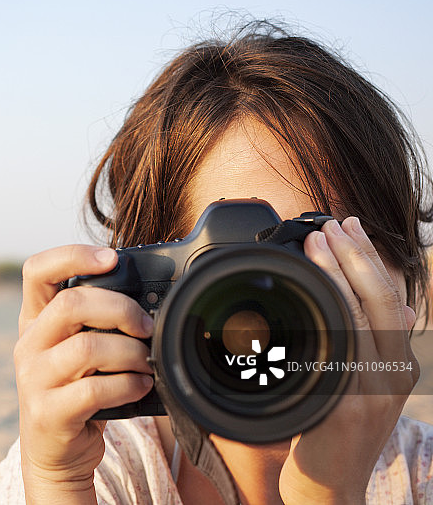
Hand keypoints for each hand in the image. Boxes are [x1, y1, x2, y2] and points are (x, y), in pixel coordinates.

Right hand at [14, 245, 153, 503]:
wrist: (56, 452)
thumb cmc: (78, 389)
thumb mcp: (77, 349)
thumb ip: (97, 322)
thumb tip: (151, 298)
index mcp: (35, 319)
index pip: (37, 270)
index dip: (72, 255)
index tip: (111, 258)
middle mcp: (28, 345)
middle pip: (70, 304)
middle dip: (119, 309)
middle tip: (146, 325)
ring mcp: (33, 380)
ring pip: (86, 348)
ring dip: (129, 353)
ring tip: (147, 362)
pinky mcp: (48, 413)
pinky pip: (93, 390)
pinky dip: (127, 385)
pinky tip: (141, 386)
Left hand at [279, 217, 418, 503]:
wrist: (332, 492)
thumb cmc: (339, 437)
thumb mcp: (364, 388)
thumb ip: (371, 348)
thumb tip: (389, 306)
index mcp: (395, 367)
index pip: (389, 301)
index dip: (371, 260)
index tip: (351, 227)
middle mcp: (389, 377)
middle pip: (379, 303)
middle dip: (355, 257)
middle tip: (331, 224)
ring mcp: (366, 393)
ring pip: (357, 320)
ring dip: (336, 277)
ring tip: (317, 243)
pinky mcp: (340, 410)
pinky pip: (333, 354)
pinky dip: (322, 318)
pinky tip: (306, 294)